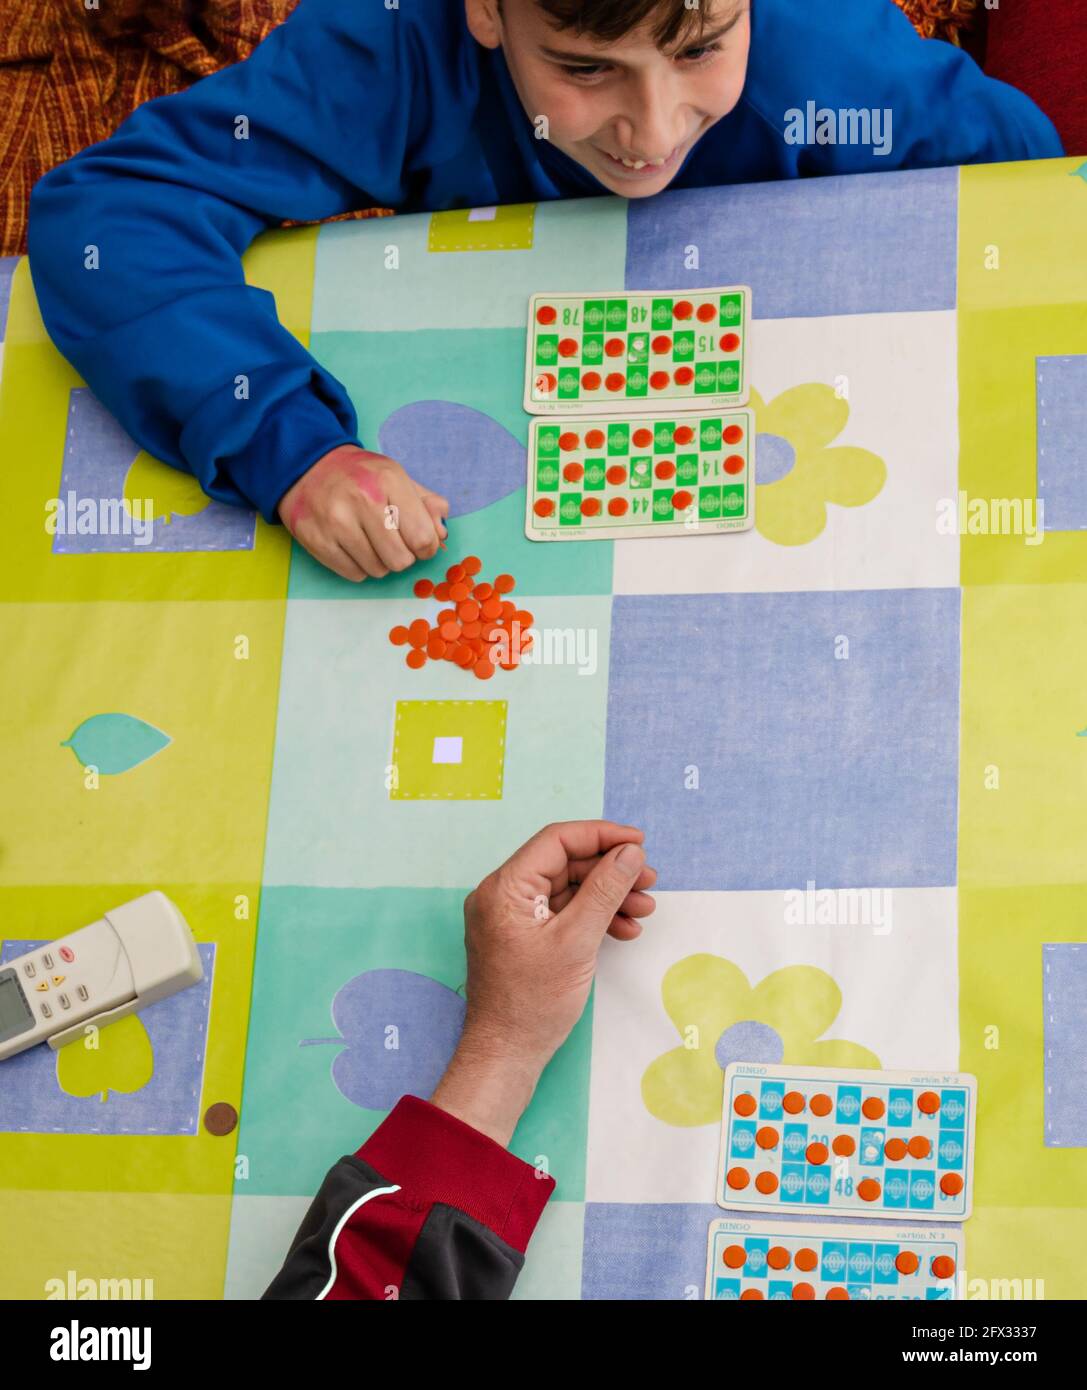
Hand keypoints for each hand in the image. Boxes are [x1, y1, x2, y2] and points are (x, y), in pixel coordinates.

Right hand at [277, 444, 448, 580]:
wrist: (307, 466)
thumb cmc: (360, 476)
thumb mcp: (397, 477)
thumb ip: (426, 504)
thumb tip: (441, 534)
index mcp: (388, 481)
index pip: (422, 537)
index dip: (427, 547)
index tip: (419, 542)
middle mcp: (362, 500)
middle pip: (401, 560)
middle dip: (403, 555)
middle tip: (392, 540)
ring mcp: (336, 522)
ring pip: (378, 570)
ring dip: (380, 561)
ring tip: (369, 540)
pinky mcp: (317, 540)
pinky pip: (354, 574)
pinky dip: (359, 566)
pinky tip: (352, 546)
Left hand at [430, 821, 656, 1145]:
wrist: (507, 1055)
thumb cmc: (533, 1002)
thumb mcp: (576, 941)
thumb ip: (605, 891)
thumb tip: (630, 853)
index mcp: (504, 887)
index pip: (557, 841)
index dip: (601, 836)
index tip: (639, 843)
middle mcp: (503, 895)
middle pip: (565, 864)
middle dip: (610, 870)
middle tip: (650, 880)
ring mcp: (513, 917)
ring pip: (568, 889)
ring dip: (608, 895)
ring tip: (645, 908)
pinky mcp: (525, 937)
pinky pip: (563, 913)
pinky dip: (595, 917)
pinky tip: (624, 929)